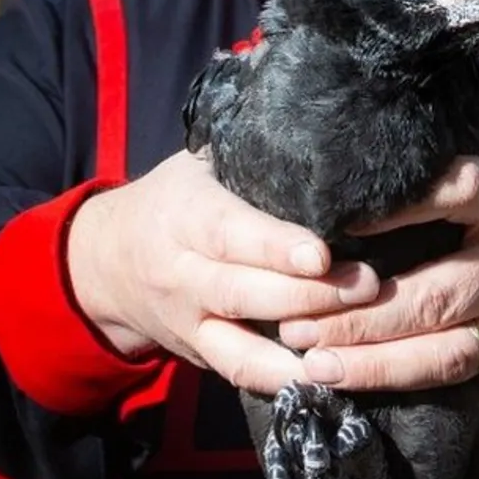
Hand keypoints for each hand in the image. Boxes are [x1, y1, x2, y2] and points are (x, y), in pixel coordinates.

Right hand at [66, 150, 380, 393]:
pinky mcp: (200, 357)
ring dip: (301, 350)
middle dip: (309, 296)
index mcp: (184, 215)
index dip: (275, 246)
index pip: (230, 232)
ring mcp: (189, 323)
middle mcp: (181, 275)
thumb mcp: (200, 162)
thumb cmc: (177, 199)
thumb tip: (300, 94)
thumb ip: (248, 143)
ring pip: (242, 347)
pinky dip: (284, 384)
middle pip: (244, 293)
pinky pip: (241, 376)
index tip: (322, 253)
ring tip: (359, 342)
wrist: (108, 262)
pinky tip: (334, 380)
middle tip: (370, 287)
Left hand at [274, 156, 478, 405]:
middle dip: (359, 317)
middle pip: (436, 296)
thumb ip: (433, 192)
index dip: (399, 207)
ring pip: (443, 355)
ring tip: (314, 366)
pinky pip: (449, 387)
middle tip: (296, 326)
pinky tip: (349, 388)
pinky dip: (395, 390)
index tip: (339, 224)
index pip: (457, 192)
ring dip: (373, 365)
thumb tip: (335, 197)